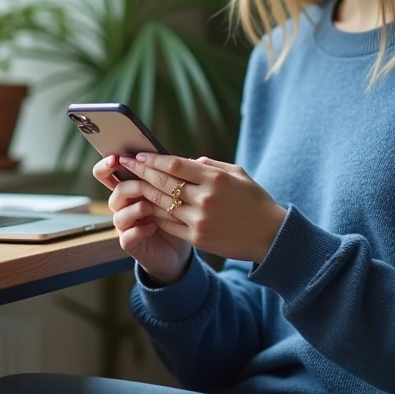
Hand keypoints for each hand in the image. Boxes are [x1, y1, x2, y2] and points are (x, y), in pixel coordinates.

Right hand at [94, 154, 191, 284]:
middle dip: (131, 186)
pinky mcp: (129, 243)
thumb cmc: (174, 215)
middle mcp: (123, 205)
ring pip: (119, 214)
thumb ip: (171, 175)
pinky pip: (127, 236)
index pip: (107, 173)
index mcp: (129, 188)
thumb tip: (186, 158)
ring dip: (137, 209)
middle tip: (145, 185)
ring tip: (151, 208)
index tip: (116, 158)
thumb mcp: (174, 193)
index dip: (106, 165)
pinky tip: (153, 227)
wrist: (177, 247)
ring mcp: (124, 225)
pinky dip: (140, 230)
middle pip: (116, 191)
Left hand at [119, 153, 286, 263]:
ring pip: (162, 203)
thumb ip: (210, 165)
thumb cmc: (255, 200)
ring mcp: (199, 220)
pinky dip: (155, 214)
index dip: (154, 159)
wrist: (270, 236)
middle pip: (164, 182)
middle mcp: (205, 198)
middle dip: (141, 171)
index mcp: (215, 179)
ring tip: (130, 184)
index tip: (139, 155)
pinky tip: (144, 206)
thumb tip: (186, 160)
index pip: (175, 164)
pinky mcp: (197, 238)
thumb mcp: (238, 174)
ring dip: (143, 192)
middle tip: (124, 164)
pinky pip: (168, 223)